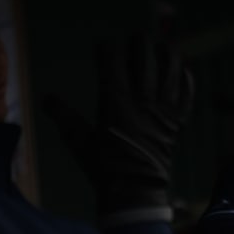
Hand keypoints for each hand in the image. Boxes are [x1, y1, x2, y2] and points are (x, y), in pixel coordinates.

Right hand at [45, 32, 192, 215]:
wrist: (135, 192)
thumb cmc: (103, 167)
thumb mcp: (78, 141)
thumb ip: (64, 117)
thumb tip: (46, 98)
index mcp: (115, 102)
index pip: (112, 60)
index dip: (107, 48)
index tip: (103, 45)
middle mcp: (142, 101)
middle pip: (145, 57)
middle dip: (138, 43)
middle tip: (134, 41)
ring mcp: (164, 109)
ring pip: (171, 69)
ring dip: (166, 53)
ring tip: (160, 47)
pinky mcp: (179, 121)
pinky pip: (187, 91)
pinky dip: (185, 76)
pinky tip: (181, 69)